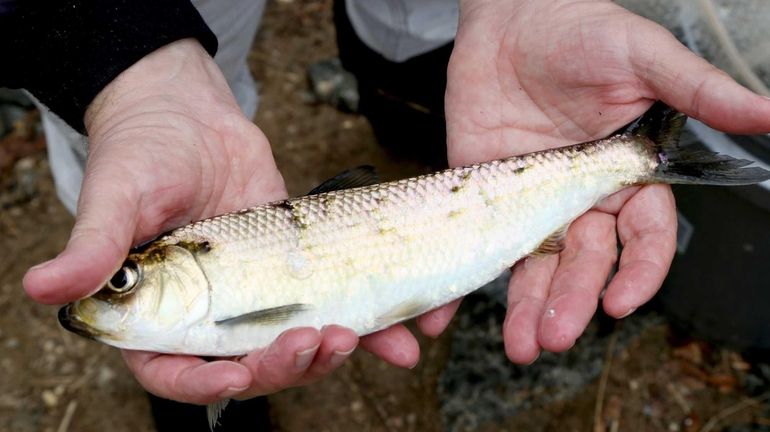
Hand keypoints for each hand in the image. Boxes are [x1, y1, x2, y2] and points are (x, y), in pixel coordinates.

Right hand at [23, 39, 417, 403]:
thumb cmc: (141, 151)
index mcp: (157, 312)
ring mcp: (256, 294)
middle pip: (247, 363)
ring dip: (328, 353)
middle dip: (284, 365)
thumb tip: (42, 290)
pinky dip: (366, 322)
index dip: (203, 383)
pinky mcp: (296, 270)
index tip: (238, 375)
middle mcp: (210, 313)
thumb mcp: (116, 196)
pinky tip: (398, 334)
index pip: (172, 369)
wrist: (189, 113)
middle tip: (316, 342)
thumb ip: (92, 248)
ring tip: (359, 339)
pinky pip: (331, 301)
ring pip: (293, 341)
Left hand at [444, 0, 769, 362]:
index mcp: (625, 176)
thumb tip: (769, 112)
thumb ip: (696, 89)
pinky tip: (443, 314)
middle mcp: (580, 198)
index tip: (618, 302)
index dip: (638, 273)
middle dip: (572, 301)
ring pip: (535, 266)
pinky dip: (460, 281)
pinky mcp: (485, 197)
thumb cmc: (581, 29)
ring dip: (527, 308)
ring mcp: (531, 202)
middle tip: (554, 337)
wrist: (511, 18)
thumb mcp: (641, 56)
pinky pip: (476, 243)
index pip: (643, 238)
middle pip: (584, 262)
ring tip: (521, 347)